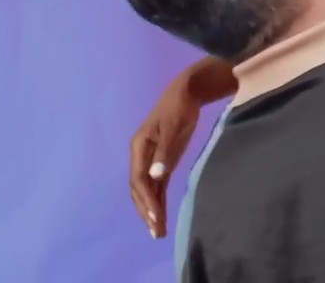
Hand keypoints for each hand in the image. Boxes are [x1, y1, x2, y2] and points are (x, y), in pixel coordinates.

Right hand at [129, 74, 199, 238]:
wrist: (186, 93)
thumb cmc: (178, 108)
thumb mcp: (172, 128)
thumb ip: (164, 152)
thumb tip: (155, 176)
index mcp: (139, 148)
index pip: (139, 179)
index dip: (146, 199)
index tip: (156, 216)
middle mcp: (141, 157)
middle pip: (139, 189)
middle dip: (146, 211)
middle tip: (156, 232)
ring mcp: (151, 160)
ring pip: (147, 190)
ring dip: (151, 210)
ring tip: (158, 232)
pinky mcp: (162, 162)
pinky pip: (157, 186)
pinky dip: (158, 201)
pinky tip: (161, 216)